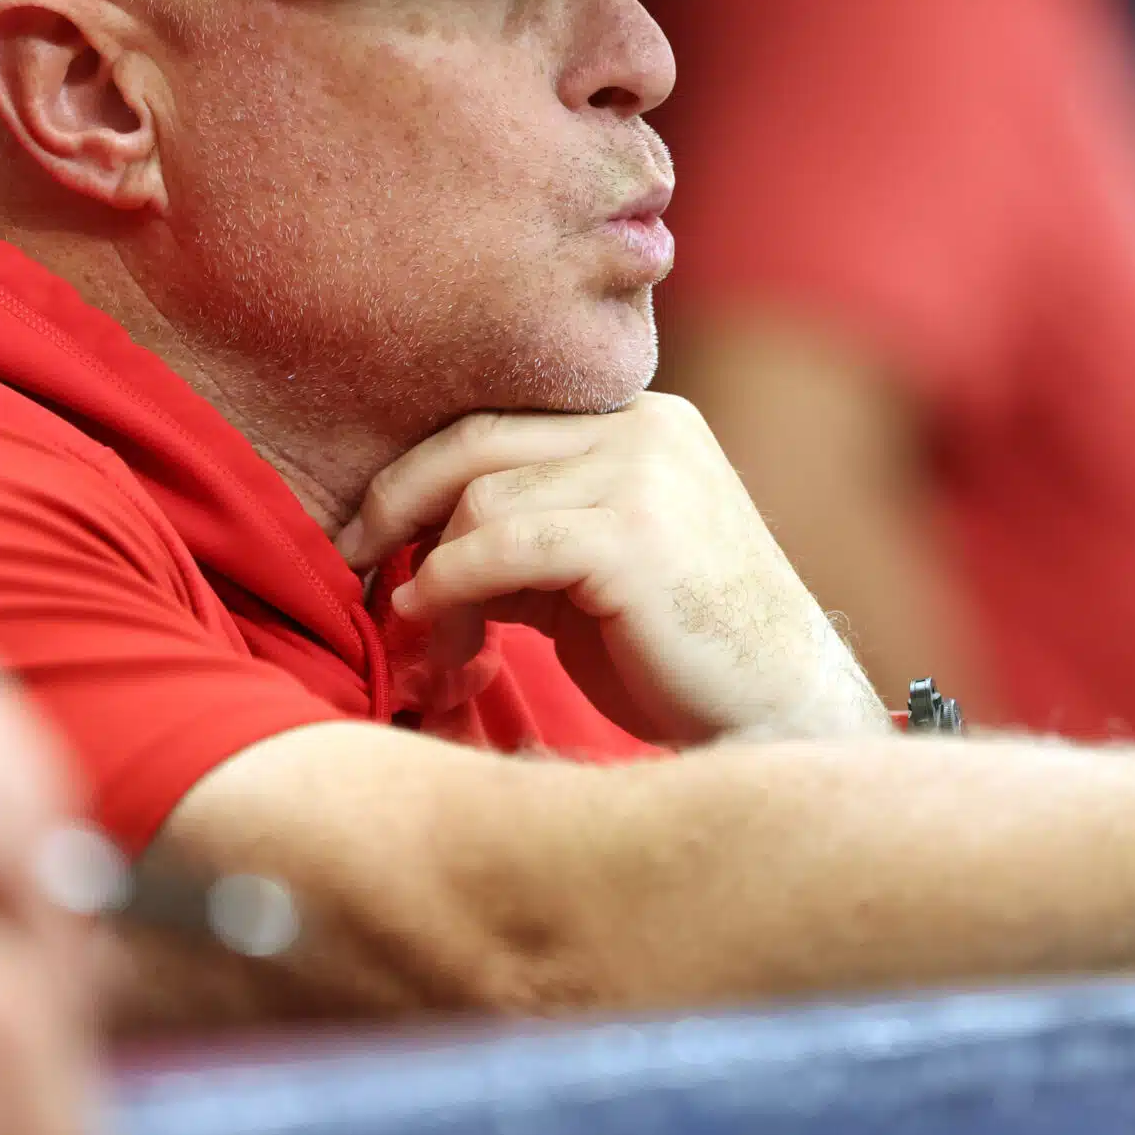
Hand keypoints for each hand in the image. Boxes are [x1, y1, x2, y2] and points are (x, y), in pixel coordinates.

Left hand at [338, 394, 887, 744]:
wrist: (783, 714)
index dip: (419, 474)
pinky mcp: (634, 534)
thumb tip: (417, 540)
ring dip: (436, 575)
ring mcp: (646, 474)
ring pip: (480, 501)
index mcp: (643, 420)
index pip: (498, 421)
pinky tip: (434, 621)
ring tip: (437, 641)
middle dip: (396, 502)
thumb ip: (528, 530)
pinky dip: (450, 583)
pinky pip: (500, 545)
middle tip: (351, 558)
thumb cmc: (685, 654)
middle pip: (475, 442)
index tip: (368, 529)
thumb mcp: (599, 567)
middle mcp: (647, 428)